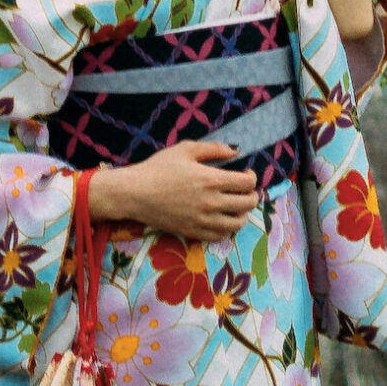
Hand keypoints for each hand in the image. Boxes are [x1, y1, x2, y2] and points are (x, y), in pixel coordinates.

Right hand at [90, 142, 259, 242]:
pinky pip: (220, 236)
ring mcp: (203, 220)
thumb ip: (214, 149)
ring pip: (237, 223)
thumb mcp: (186, 149)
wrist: (135, 193)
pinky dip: (227, 229)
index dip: (252, 177)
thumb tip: (236, 150)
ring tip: (235, 206)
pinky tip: (222, 219)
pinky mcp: (193, 233)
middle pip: (247, 204)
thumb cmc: (158, 168)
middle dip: (251, 195)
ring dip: (242, 213)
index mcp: (211, 180)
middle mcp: (211, 202)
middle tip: (244, 190)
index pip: (247, 183)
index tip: (245, 173)